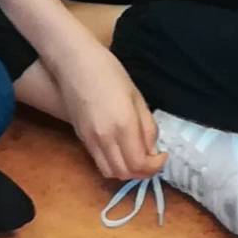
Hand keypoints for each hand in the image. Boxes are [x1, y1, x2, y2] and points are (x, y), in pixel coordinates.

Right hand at [53, 42, 162, 182]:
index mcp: (124, 124)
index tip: (163, 155)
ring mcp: (90, 140)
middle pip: (126, 173)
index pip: (140, 163)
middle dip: (143, 172)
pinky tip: (121, 151)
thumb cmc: (110, 73)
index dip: (155, 166)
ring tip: (137, 158)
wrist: (74, 64)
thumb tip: (153, 151)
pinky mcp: (81, 138)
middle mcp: (105, 138)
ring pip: (111, 172)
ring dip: (127, 172)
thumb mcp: (137, 97)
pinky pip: (99, 162)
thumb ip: (147, 127)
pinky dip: (114, 164)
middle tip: (152, 160)